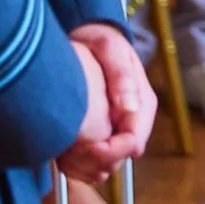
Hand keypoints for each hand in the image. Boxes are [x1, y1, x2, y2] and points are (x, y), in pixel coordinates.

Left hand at [57, 24, 154, 180]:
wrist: (88, 37)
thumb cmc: (99, 40)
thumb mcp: (110, 50)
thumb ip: (121, 76)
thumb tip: (130, 107)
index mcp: (142, 102)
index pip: (134, 140)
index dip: (112, 150)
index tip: (89, 147)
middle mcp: (133, 119)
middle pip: (121, 157)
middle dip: (96, 161)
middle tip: (70, 153)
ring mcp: (118, 128)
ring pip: (108, 164)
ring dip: (86, 166)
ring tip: (63, 153)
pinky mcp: (103, 134)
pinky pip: (95, 163)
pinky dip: (78, 165)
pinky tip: (62, 154)